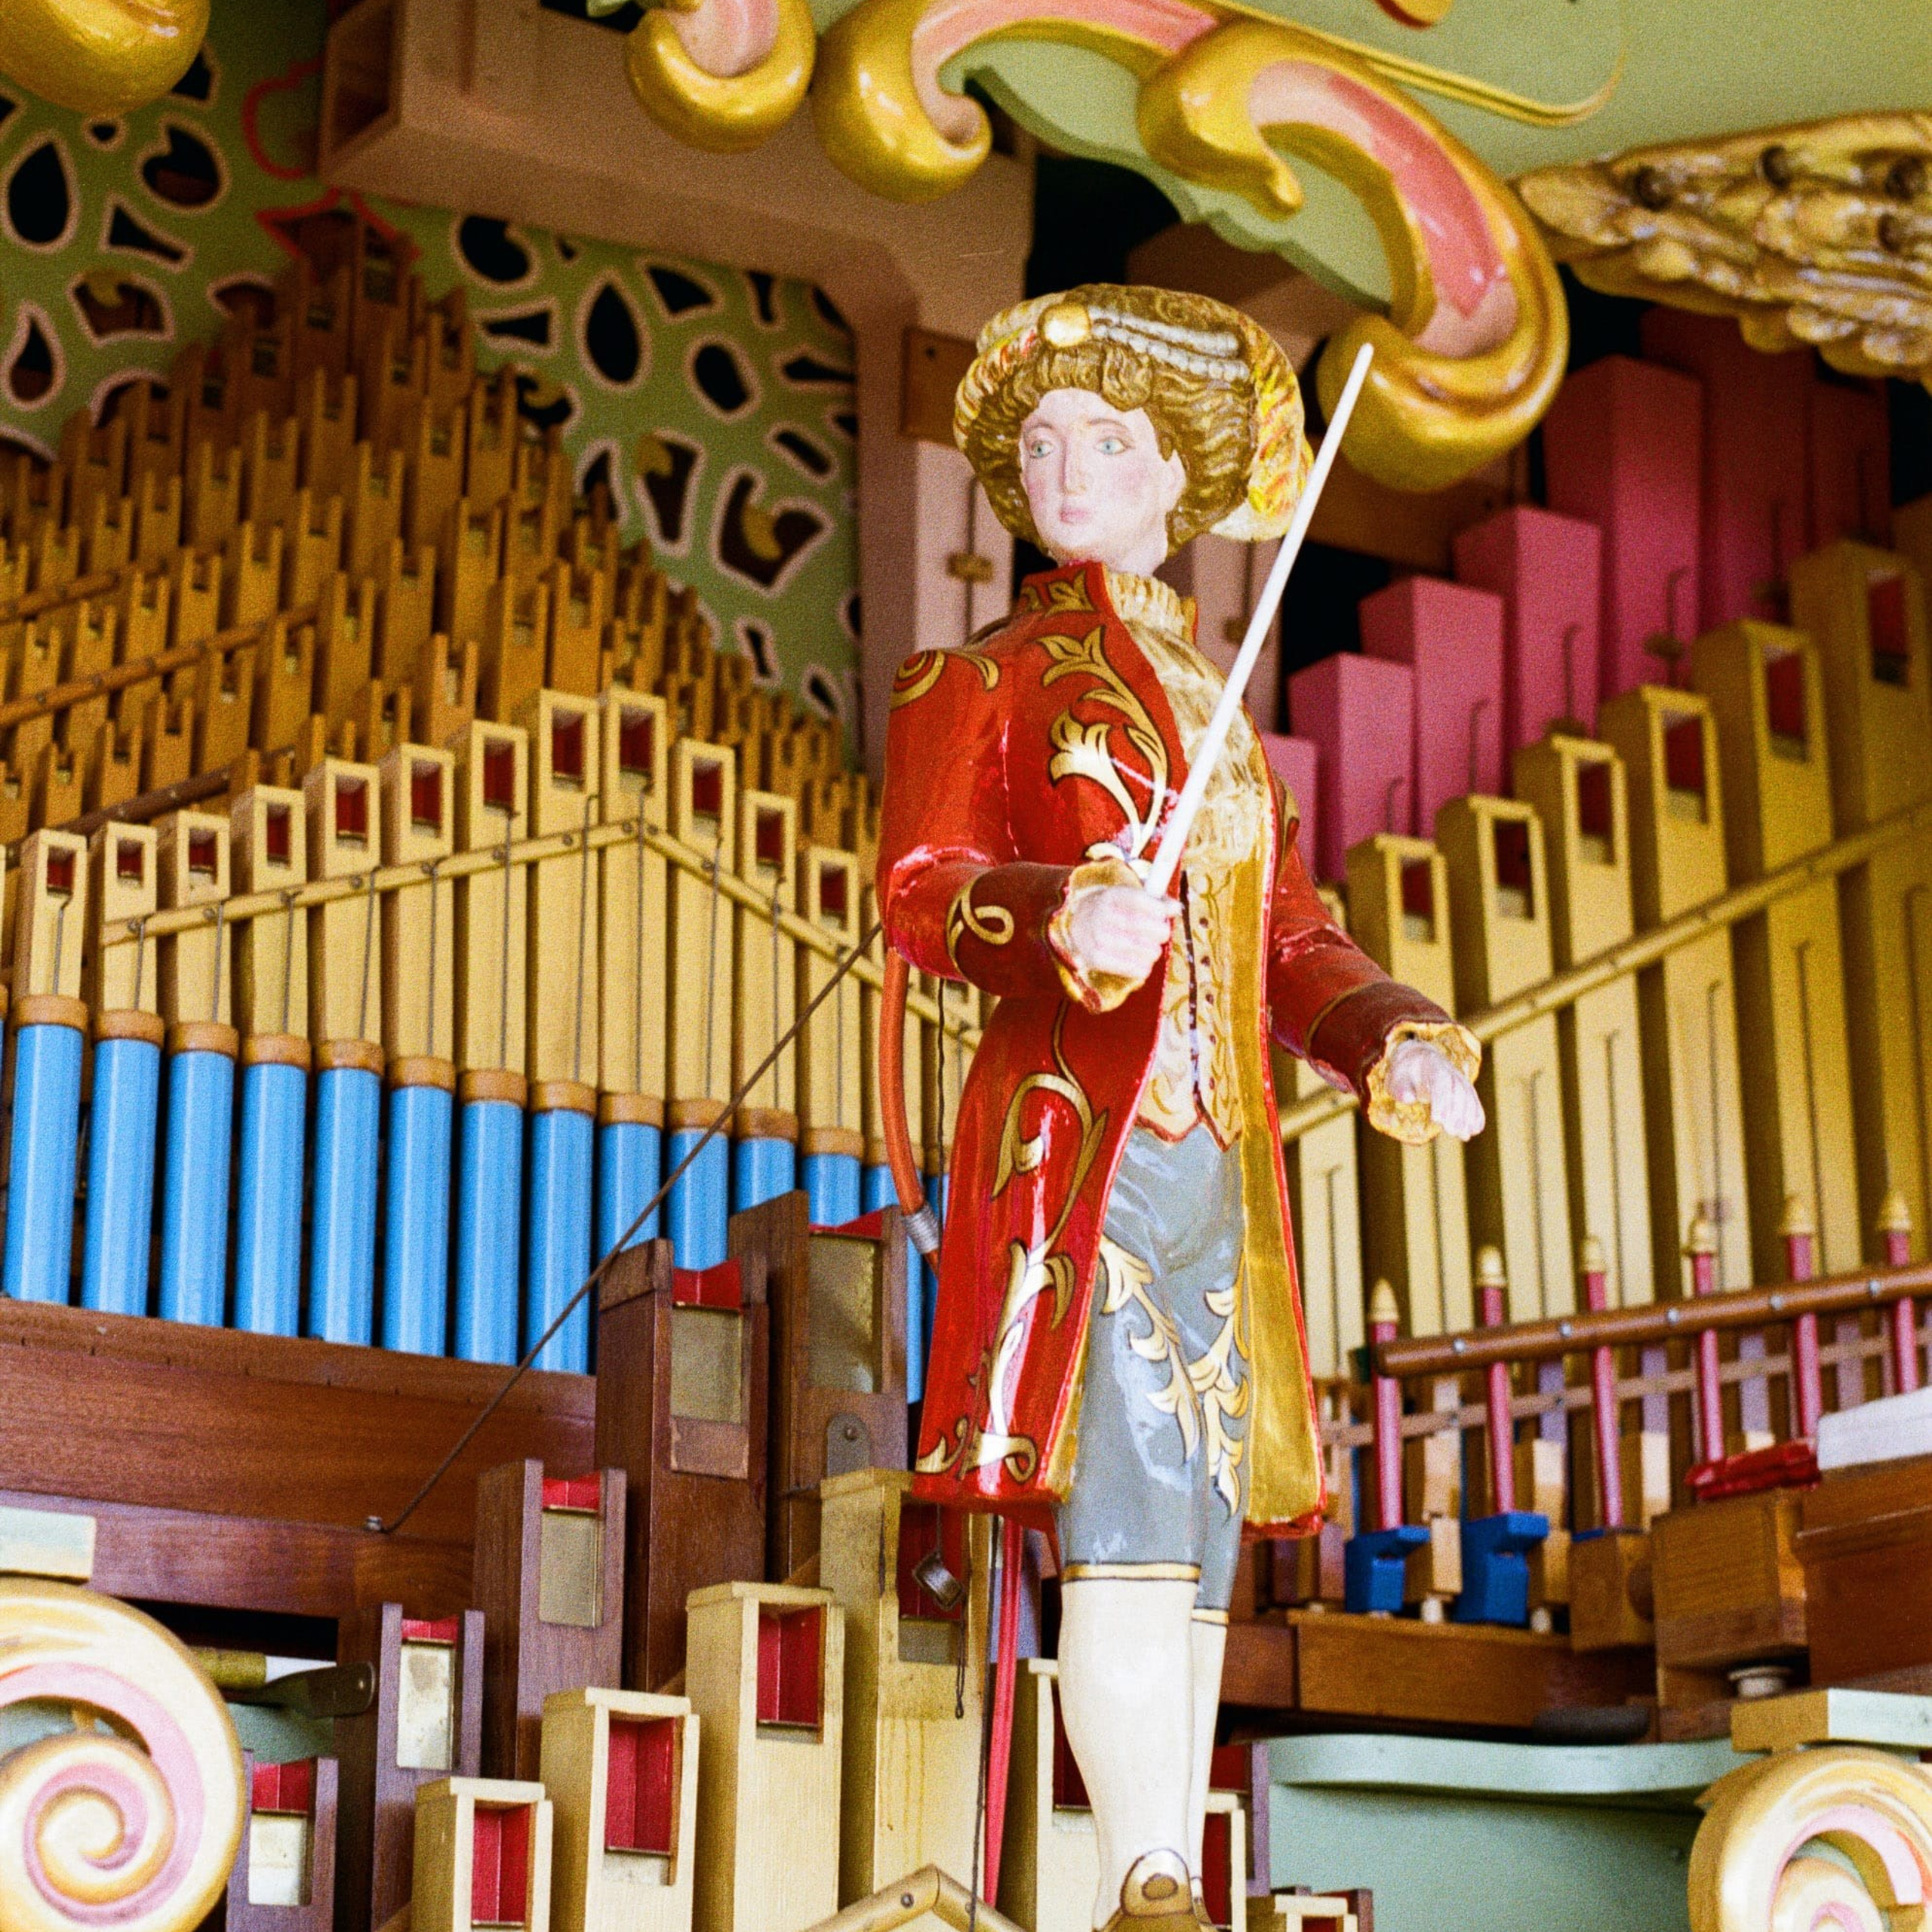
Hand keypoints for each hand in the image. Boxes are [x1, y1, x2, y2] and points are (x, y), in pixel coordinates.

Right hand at [1061, 881, 1177, 990]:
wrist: (1079, 924)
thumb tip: (1176, 908)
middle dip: (1160, 931)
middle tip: (1162, 933)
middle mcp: (1101, 915)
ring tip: (1151, 949)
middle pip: (1140, 925)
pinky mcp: (1095, 959)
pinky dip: (1143, 967)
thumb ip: (1157, 900)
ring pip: (1139, 949)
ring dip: (1153, 952)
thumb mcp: (1132, 896)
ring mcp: (1097, 938)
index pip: (1138, 900)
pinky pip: (1130, 968)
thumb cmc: (1116, 910)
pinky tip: (1142, 962)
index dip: (1158, 909)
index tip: (1166, 914)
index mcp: (1111, 895)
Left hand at [1384, 1038, 1484, 1140]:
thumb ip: (1400, 1089)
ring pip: (1468, 1097)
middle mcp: (1449, 1071)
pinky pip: (1474, 1101)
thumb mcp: (1396, 1079)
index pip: (1440, 1083)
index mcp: (1432, 1065)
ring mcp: (1459, 1079)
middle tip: (1452, 1132)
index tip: (1438, 1120)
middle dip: (1456, 1113)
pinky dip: (1476, 1115)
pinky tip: (1476, 1130)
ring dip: (1468, 1117)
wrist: (1418, 1059)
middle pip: (1457, 1091)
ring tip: (1464, 1136)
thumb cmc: (1404, 1074)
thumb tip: (1408, 1098)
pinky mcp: (1465, 1088)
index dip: (1441, 1102)